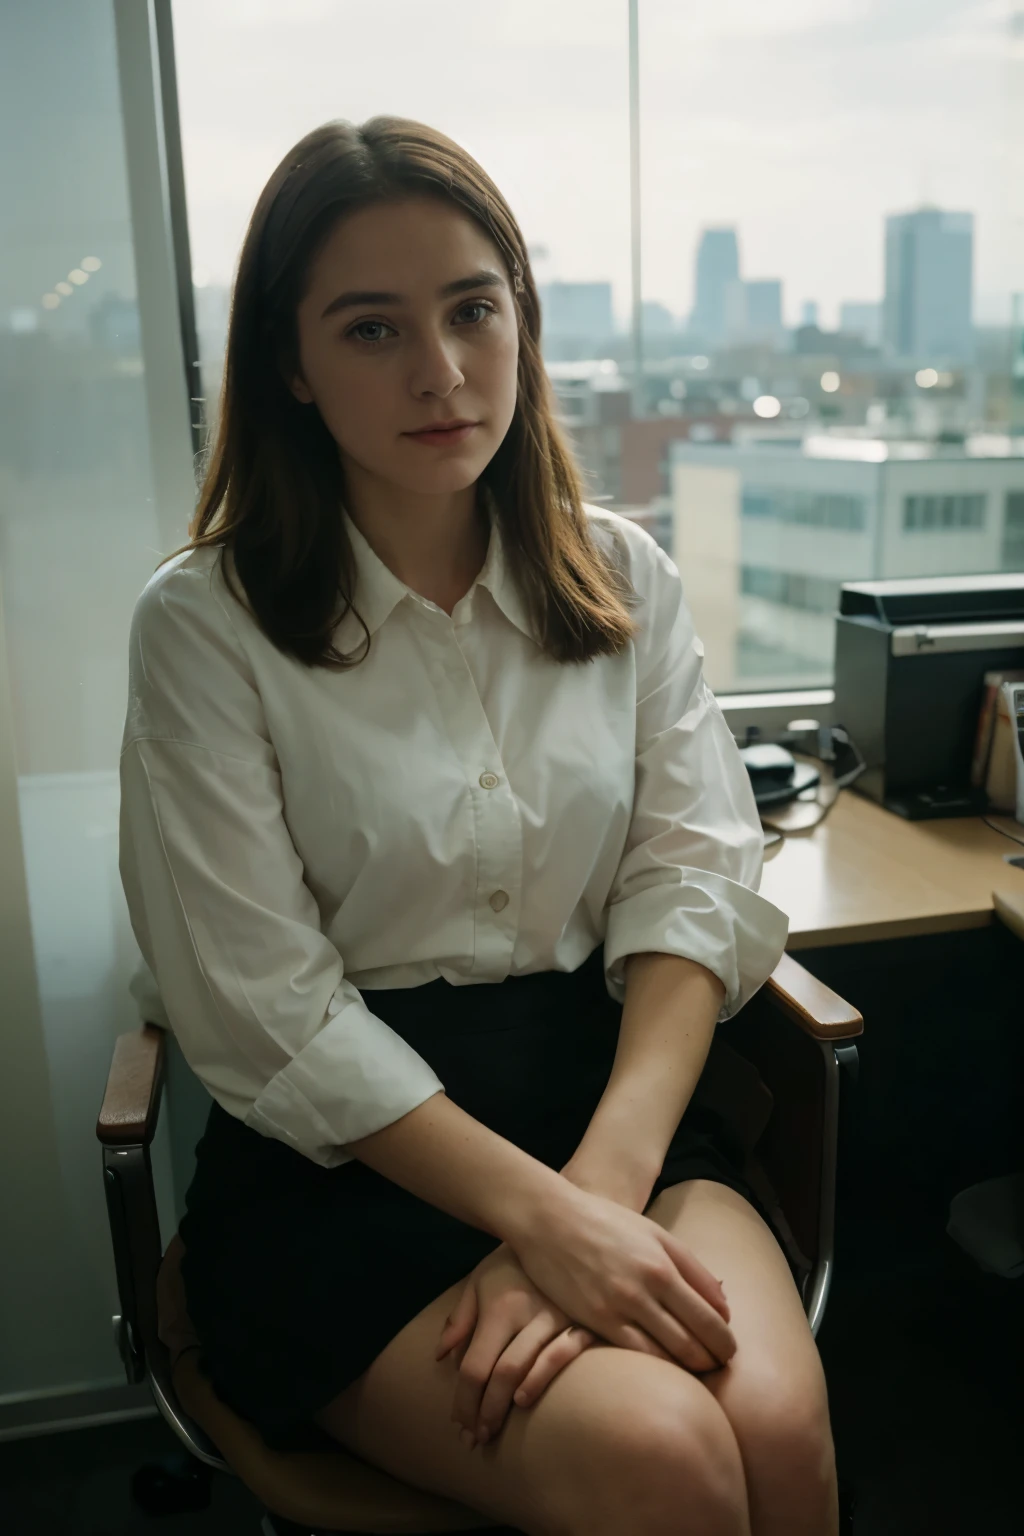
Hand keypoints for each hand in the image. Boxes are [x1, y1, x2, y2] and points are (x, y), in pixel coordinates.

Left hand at [436, 1243, 599, 1446]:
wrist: (560, 1231)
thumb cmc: (512, 1262)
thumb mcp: (480, 1280)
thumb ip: (460, 1318)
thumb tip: (440, 1356)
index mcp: (500, 1306)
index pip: (474, 1366)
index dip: (464, 1401)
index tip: (458, 1425)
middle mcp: (528, 1312)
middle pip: (501, 1374)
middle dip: (485, 1412)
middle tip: (475, 1437)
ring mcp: (559, 1317)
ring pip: (529, 1370)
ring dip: (508, 1406)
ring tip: (493, 1428)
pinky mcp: (586, 1321)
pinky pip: (566, 1354)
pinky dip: (543, 1379)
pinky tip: (526, 1399)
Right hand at [556, 1148, 722, 1372]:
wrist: (551, 1220)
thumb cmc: (607, 1222)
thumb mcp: (655, 1234)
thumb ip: (692, 1269)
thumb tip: (723, 1306)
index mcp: (664, 1265)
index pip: (711, 1317)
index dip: (725, 1341)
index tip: (728, 1349)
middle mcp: (645, 1289)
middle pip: (695, 1341)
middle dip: (714, 1360)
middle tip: (718, 1367)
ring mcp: (619, 1307)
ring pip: (668, 1355)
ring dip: (689, 1368)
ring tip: (695, 1372)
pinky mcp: (595, 1321)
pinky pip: (635, 1354)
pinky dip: (656, 1366)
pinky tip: (662, 1369)